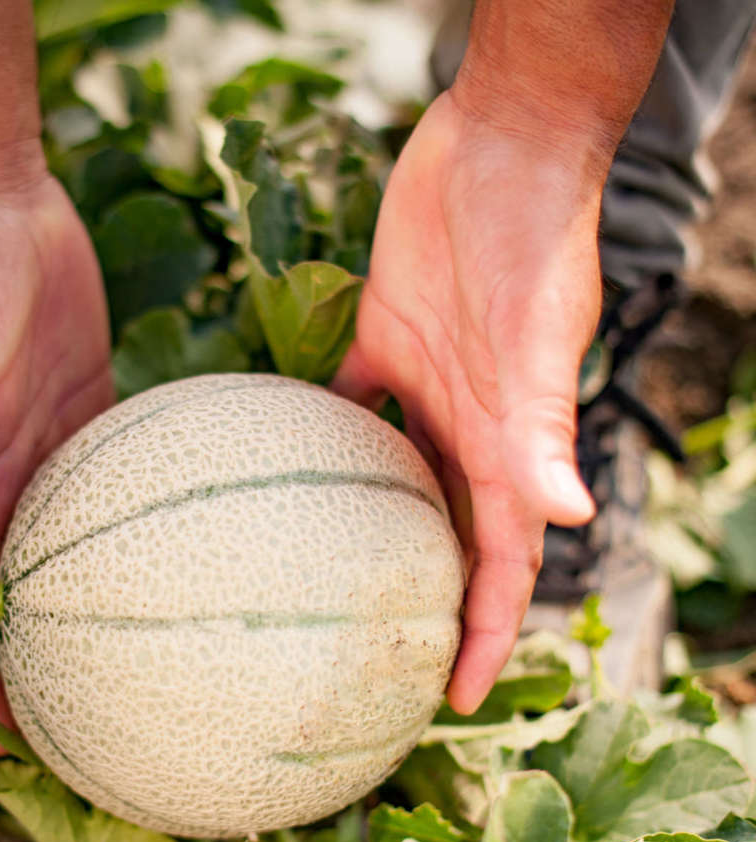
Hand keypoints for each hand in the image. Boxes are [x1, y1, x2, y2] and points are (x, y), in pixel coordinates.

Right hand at [0, 172, 113, 730]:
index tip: (18, 742)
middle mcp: (12, 480)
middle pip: (32, 594)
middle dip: (54, 662)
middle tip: (100, 727)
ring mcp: (57, 454)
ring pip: (79, 551)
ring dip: (102, 607)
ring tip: (150, 665)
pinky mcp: (96, 421)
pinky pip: (123, 489)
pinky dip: (143, 529)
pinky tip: (191, 559)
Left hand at [333, 91, 601, 713]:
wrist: (500, 144)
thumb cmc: (533, 235)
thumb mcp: (536, 335)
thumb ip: (543, 423)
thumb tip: (568, 514)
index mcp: (507, 441)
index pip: (503, 563)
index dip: (483, 634)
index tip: (447, 697)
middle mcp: (466, 424)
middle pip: (444, 536)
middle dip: (421, 602)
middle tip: (370, 659)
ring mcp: (424, 384)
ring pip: (393, 479)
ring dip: (367, 530)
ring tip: (316, 581)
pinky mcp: (382, 337)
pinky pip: (342, 401)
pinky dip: (316, 435)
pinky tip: (273, 466)